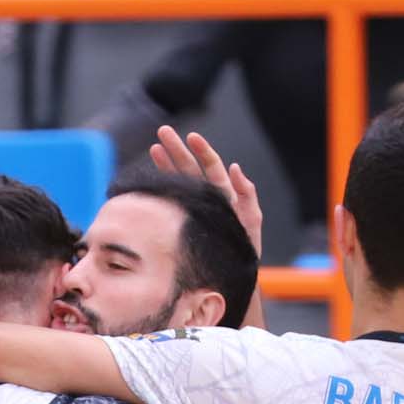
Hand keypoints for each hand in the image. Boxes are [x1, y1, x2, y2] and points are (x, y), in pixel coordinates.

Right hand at [148, 126, 265, 256]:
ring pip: (179, 180)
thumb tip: (235, 167)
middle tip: (163, 131)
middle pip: (191, 168)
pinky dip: (163, 188)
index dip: (202, 151)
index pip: (211, 167)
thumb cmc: (244, 248)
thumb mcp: (251, 220)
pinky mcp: (184, 219)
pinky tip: (152, 178)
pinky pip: (173, 199)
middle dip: (177, 149)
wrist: (232, 272)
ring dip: (167, 163)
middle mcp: (208, 196)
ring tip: (155, 147)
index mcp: (225, 194)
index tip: (191, 137)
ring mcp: (195, 206)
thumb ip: (247, 194)